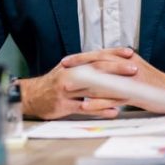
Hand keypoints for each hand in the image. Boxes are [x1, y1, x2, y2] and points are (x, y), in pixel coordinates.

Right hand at [19, 47, 134, 119]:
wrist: (31, 96)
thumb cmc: (54, 83)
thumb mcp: (68, 69)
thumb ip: (86, 66)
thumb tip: (108, 62)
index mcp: (74, 64)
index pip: (97, 55)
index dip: (114, 53)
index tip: (130, 53)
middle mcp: (71, 74)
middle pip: (97, 70)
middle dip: (117, 69)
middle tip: (133, 69)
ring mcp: (67, 90)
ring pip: (93, 89)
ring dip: (113, 91)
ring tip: (130, 92)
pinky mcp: (65, 105)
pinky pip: (86, 108)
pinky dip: (101, 110)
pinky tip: (114, 111)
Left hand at [61, 48, 164, 112]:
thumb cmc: (151, 83)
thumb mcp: (134, 69)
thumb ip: (118, 67)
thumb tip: (100, 67)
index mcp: (126, 58)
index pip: (100, 54)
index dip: (83, 57)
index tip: (66, 61)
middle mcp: (127, 65)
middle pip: (99, 63)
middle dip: (79, 66)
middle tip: (62, 70)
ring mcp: (131, 79)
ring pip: (104, 80)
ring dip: (84, 84)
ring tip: (67, 87)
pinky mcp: (135, 94)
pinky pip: (112, 97)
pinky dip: (98, 101)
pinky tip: (86, 105)